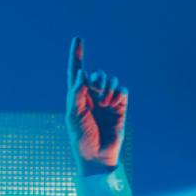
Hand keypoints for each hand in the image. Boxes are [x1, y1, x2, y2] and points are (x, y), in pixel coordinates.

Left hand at [66, 37, 126, 173]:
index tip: (77, 38)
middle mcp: (92, 96)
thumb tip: (82, 72)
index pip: (76, 72)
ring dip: (108, 87)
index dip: (77, 55)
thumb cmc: (81, 139)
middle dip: (98, 79)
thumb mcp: (73, 115)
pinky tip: (113, 105)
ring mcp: (107, 101)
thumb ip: (76, 93)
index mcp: (76, 97)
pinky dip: (118, 94)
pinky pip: (122, 90)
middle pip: (97, 74)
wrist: (99, 156)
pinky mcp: (120, 107)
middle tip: (96, 93)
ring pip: (111, 80)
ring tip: (104, 103)